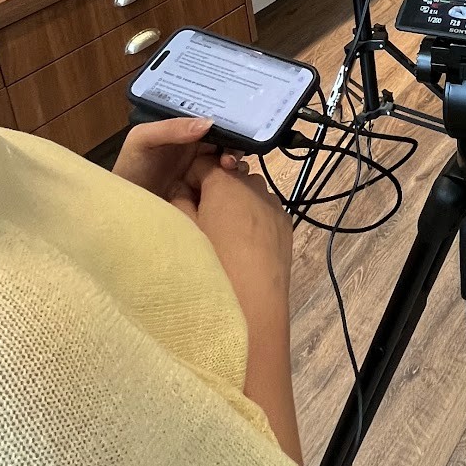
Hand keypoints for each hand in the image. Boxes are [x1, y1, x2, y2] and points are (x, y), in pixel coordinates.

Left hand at [112, 117, 246, 204]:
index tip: (237, 126)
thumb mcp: (143, 139)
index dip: (225, 119)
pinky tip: (233, 180)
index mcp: (182, 128)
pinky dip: (233, 177)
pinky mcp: (207, 188)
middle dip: (234, 141)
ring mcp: (203, 167)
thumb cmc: (130, 168)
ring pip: (227, 157)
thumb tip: (210, 122)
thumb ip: (172, 127)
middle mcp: (196, 145)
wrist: (124, 207)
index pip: (210, 118)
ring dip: (234, 159)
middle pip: (224, 137)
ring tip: (230, 167)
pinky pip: (225, 179)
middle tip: (231, 155)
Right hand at [193, 163, 293, 325]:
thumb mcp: (184, 229)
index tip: (184, 201)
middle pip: (229, 176)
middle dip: (214, 190)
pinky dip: (253, 219)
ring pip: (250, 192)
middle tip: (203, 220)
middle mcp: (254, 185)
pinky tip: (245, 246)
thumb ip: (179, 200)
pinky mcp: (286, 225)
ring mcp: (274, 204)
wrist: (252, 302)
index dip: (190, 179)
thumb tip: (183, 187)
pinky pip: (265, 211)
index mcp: (225, 182)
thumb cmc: (211, 262)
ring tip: (225, 236)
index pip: (203, 163)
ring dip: (236, 203)